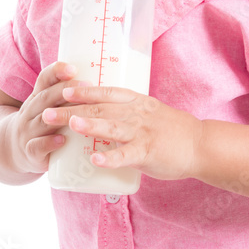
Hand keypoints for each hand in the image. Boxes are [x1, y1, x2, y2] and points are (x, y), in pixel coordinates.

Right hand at [7, 61, 90, 173]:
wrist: (14, 149)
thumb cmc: (43, 125)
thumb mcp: (50, 107)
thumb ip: (68, 96)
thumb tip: (103, 79)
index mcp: (37, 97)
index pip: (44, 79)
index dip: (57, 71)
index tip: (73, 68)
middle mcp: (30, 111)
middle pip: (46, 97)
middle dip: (66, 90)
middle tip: (87, 85)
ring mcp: (28, 132)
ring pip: (42, 121)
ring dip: (60, 116)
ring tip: (79, 112)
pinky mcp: (30, 152)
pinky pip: (36, 147)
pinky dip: (48, 143)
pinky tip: (62, 140)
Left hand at [42, 85, 203, 181]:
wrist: (201, 144)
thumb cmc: (173, 131)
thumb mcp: (149, 112)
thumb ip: (128, 113)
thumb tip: (104, 114)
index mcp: (136, 102)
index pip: (106, 92)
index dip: (84, 90)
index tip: (63, 88)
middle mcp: (137, 113)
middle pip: (101, 108)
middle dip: (72, 108)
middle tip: (47, 111)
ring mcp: (143, 132)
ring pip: (112, 126)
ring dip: (89, 125)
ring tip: (70, 124)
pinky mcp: (149, 151)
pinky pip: (127, 154)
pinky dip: (111, 156)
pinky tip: (95, 159)